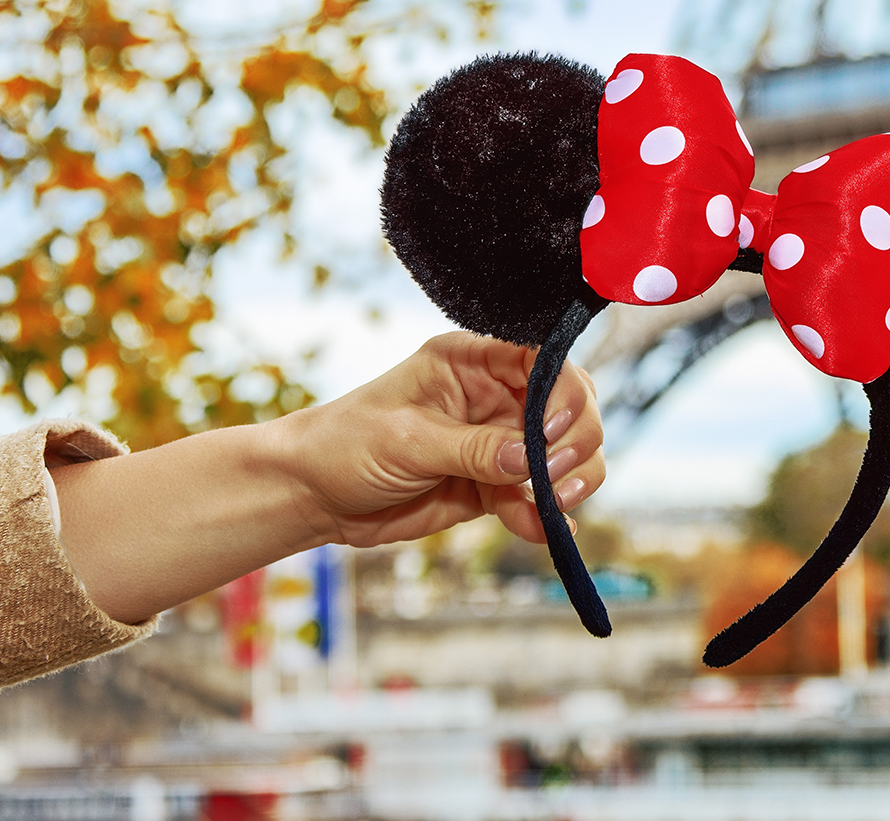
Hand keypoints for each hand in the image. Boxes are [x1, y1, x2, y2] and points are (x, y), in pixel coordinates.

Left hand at [52, 332, 605, 623]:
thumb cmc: (346, 444)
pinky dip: (546, 515)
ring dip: (573, 478)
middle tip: (554, 476)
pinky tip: (547, 530)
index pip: (544, 360)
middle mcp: (497, 395)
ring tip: (556, 504)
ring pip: (566, 453)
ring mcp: (500, 441)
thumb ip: (472, 448)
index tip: (553, 431)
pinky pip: (538, 498)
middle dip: (577, 439)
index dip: (563, 391)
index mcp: (474, 361)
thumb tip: (530, 460)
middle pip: (570, 405)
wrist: (313, 496)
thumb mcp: (408, 440)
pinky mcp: (494, 485)